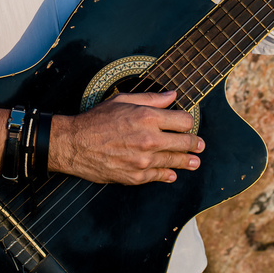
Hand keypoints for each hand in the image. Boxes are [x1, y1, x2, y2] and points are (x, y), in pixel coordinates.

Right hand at [50, 91, 203, 184]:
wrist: (74, 144)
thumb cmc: (96, 119)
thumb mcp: (123, 100)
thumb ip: (151, 99)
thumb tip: (173, 96)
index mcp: (148, 117)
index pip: (184, 121)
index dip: (188, 121)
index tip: (187, 124)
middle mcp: (150, 139)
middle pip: (185, 142)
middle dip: (195, 143)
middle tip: (199, 145)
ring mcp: (144, 161)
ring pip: (176, 161)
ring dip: (187, 161)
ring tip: (193, 162)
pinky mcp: (136, 177)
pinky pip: (160, 176)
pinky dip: (168, 174)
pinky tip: (172, 173)